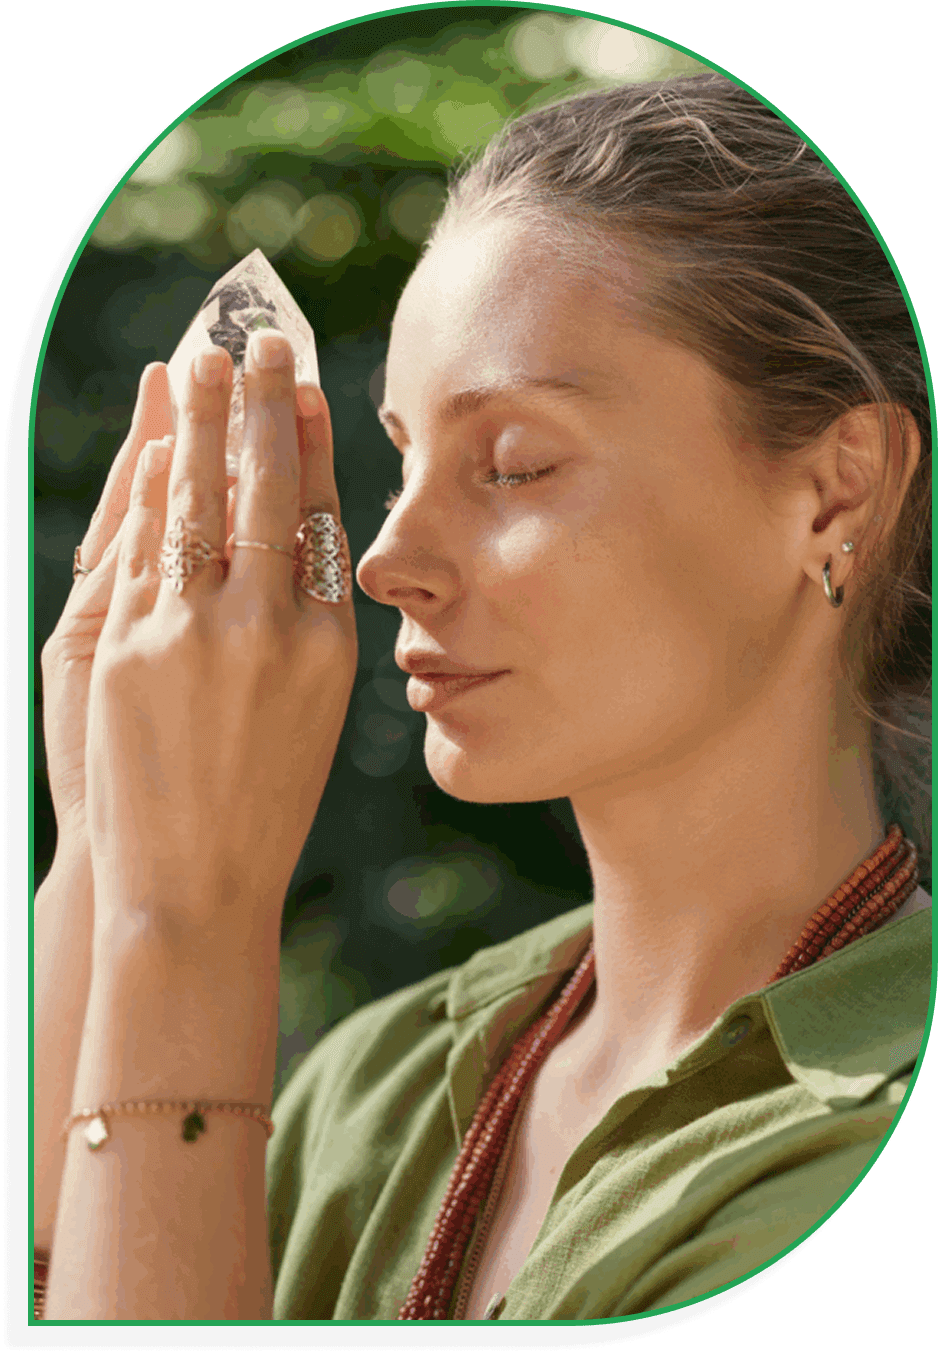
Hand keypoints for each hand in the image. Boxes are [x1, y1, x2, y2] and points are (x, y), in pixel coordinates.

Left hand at [39, 362, 312, 852]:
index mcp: (328, 643)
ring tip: (199, 363)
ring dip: (199, 422)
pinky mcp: (135, 647)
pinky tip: (156, 444)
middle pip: (266, 488)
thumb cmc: (262, 806)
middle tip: (257, 336)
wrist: (199, 887)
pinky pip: (146, 546)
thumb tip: (291, 543)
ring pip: (202, 500)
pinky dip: (151, 487)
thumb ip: (304, 626)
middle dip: (260, 402)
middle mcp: (273, 626)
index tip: (305, 385)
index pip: (318, 515)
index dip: (308, 441)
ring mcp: (202, 633)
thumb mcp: (313, 712)